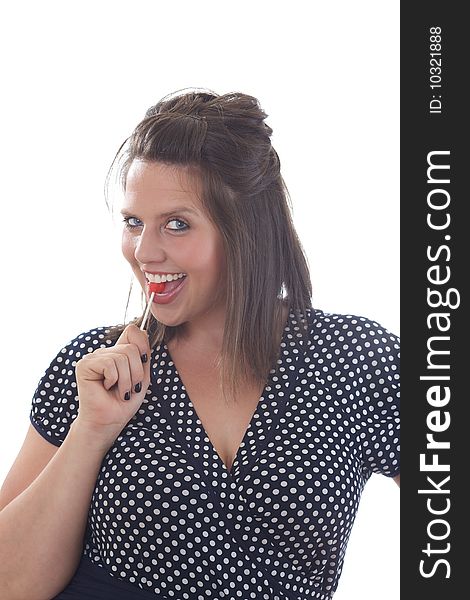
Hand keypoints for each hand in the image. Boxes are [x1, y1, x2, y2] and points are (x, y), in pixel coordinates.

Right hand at [74, 324, 150, 444]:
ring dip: (126, 380)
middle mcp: (105, 352)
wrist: (109, 422)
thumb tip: (141, 329)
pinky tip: (106, 388)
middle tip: (129, 388)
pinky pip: (109, 364)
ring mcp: (93, 357)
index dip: (143, 346)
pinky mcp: (84, 365)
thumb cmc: (124, 402)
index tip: (143, 364)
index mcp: (118, 352)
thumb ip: (142, 353)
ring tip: (119, 391)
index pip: (134, 332)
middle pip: (132, 348)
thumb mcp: (141, 375)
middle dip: (136, 372)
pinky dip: (114, 380)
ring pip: (122, 357)